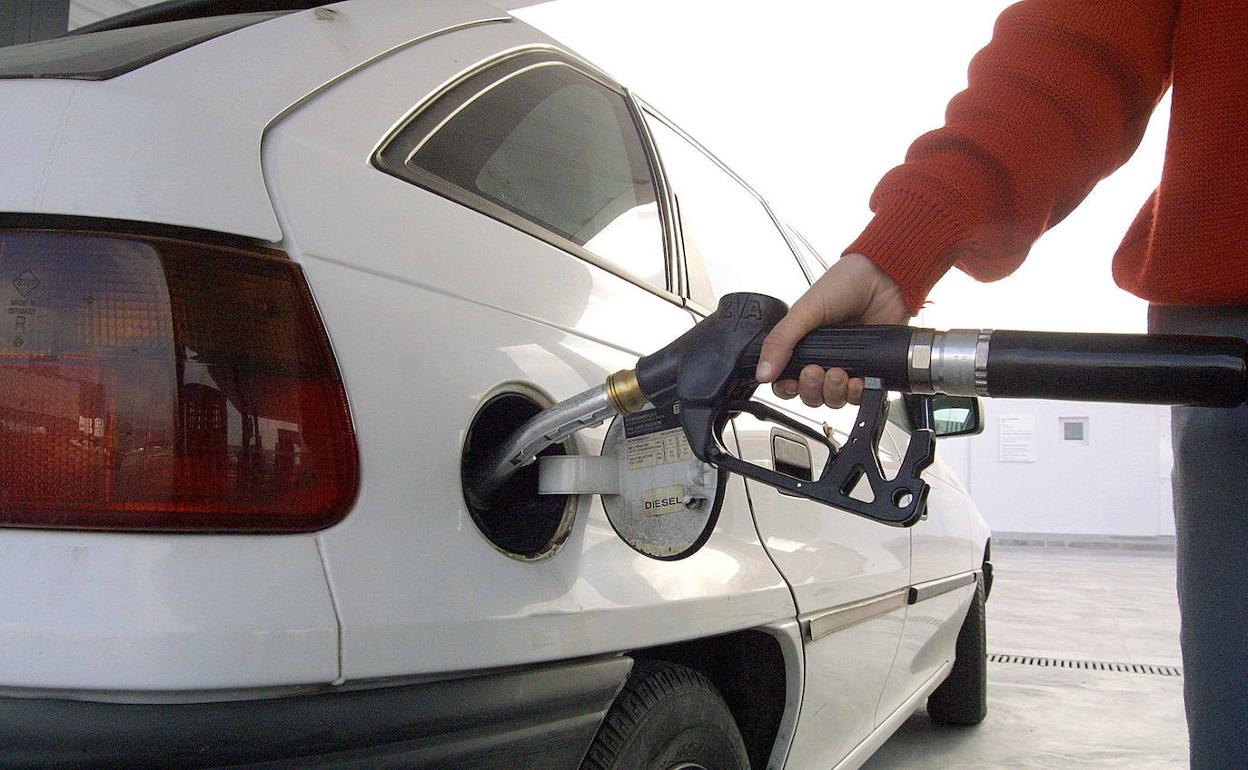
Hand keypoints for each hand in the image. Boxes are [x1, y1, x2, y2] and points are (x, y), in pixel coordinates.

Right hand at [755, 253, 910, 406]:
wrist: (884, 280)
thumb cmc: (844, 285)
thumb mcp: (804, 310)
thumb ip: (781, 341)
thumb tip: (762, 371)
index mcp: (801, 345)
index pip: (786, 380)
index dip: (786, 388)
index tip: (790, 383)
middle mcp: (823, 359)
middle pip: (809, 395)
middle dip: (811, 389)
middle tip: (815, 371)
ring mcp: (846, 365)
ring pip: (833, 399)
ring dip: (833, 392)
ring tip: (839, 373)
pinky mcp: (869, 371)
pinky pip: (858, 396)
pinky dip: (856, 394)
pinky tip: (857, 381)